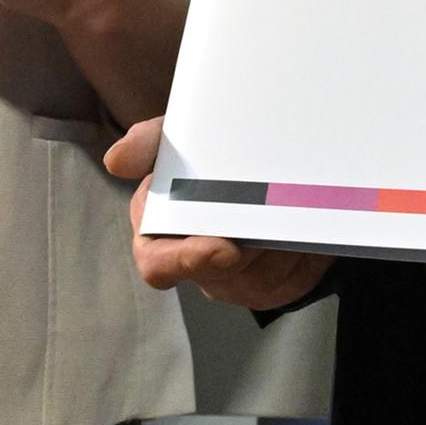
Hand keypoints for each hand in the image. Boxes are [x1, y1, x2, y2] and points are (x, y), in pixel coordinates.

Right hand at [106, 118, 329, 311]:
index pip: (158, 263)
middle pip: (218, 274)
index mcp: (162, 233)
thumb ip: (149, 142)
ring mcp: (237, 281)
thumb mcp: (180, 137)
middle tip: (272, 224)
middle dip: (247, 249)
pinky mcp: (277, 287)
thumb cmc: (209, 155)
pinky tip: (309, 223)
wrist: (273, 164)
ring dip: (280, 240)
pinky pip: (293, 279)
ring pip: (261, 275)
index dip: (185, 260)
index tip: (224, 248)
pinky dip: (305, 249)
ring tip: (295, 206)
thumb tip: (116, 161)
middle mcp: (197, 264)